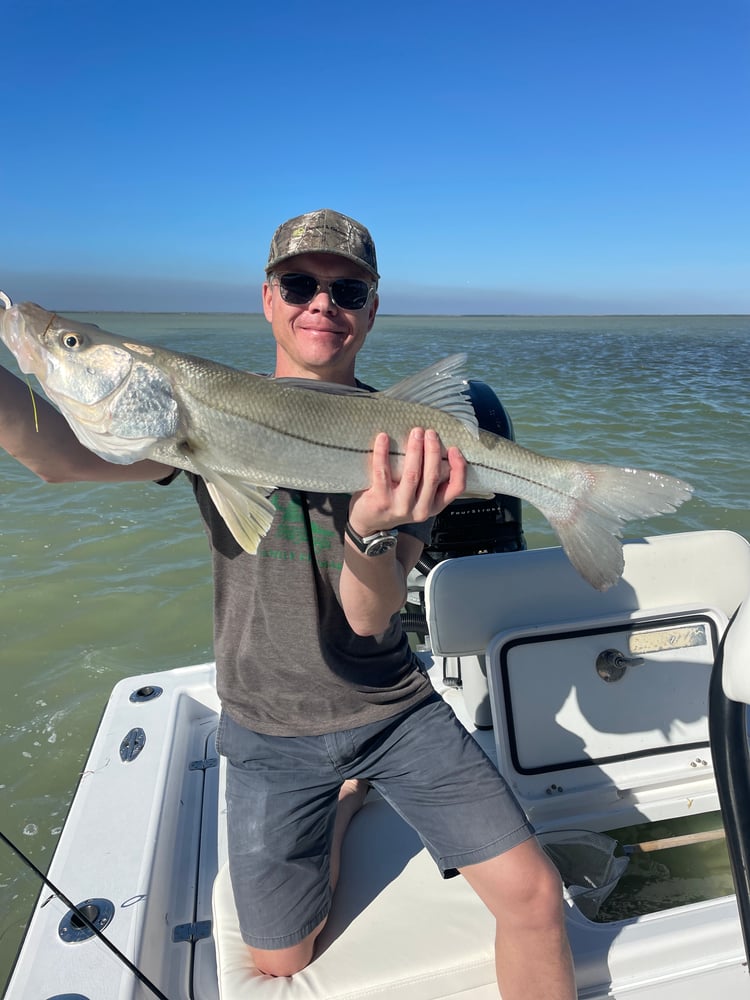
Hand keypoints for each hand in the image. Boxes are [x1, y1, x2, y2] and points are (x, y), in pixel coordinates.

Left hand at [348, 427, 466, 534]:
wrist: (368, 523)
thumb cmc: (396, 504)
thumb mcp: (419, 499)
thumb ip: (429, 482)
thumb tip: (437, 449)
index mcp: (434, 506)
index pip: (456, 488)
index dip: (459, 468)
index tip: (454, 448)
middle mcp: (420, 509)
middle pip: (433, 476)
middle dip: (433, 451)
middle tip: (430, 433)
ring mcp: (400, 506)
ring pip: (412, 474)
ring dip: (415, 450)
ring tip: (416, 433)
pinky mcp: (380, 501)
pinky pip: (383, 472)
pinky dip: (383, 453)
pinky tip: (383, 438)